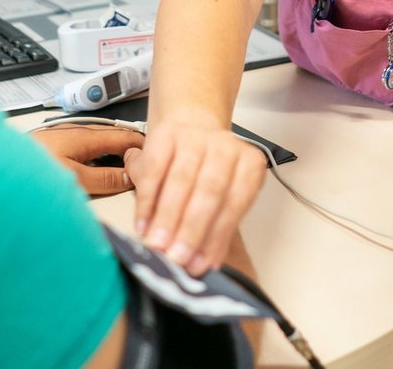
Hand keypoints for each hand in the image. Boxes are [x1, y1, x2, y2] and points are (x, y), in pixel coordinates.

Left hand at [30, 125, 145, 196]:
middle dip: (131, 151)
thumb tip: (128, 178)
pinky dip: (99, 161)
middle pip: (113, 140)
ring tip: (128, 172)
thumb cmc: (31, 171)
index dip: (143, 145)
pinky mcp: (55, 149)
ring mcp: (66, 140)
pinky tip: (99, 174)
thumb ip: (104, 179)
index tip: (159, 155)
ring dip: (114, 157)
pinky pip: (87, 152)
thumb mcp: (75, 179)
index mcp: (86, 136)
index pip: (124, 135)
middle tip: (147, 166)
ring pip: (100, 146)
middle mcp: (77, 134)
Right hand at [124, 116, 266, 274]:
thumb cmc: (207, 171)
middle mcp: (225, 146)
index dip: (217, 237)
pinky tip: (143, 224)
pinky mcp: (166, 135)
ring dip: (168, 217)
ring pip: (182, 180)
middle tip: (177, 257)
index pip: (235, 203)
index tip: (199, 264)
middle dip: (192, 229)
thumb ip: (215, 229)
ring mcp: (195, 137)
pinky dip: (147, 202)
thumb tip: (203, 264)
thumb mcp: (221, 197)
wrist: (190, 127)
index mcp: (249, 163)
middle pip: (210, 191)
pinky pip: (154, 171)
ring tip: (158, 244)